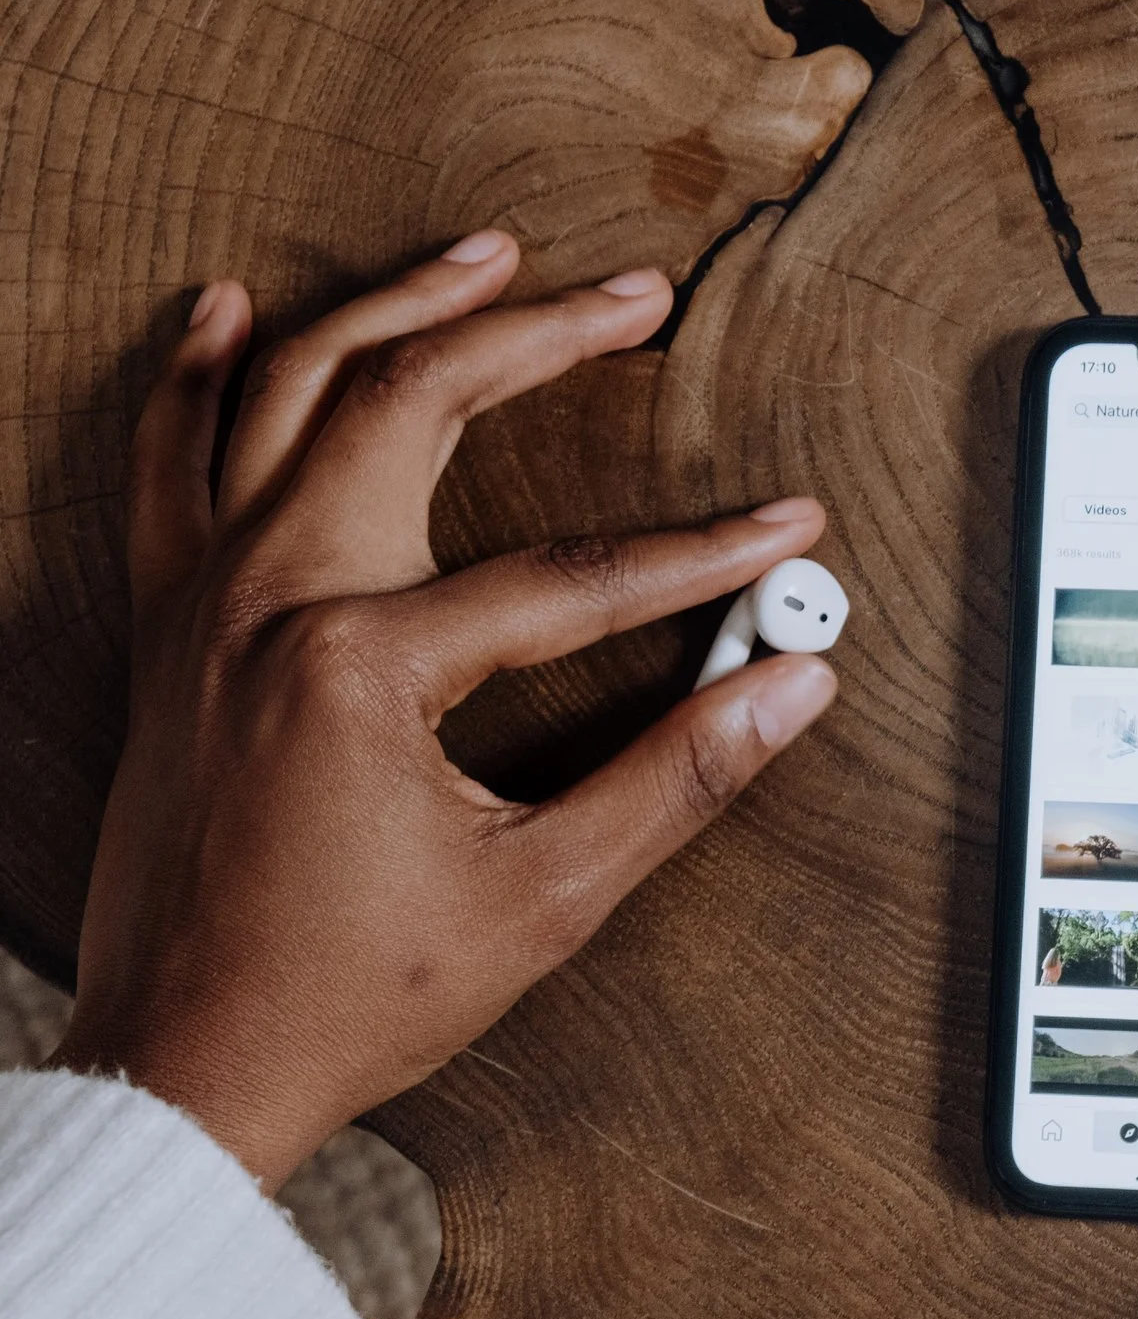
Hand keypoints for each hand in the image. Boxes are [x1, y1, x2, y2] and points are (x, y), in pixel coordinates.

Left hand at [47, 231, 838, 1187]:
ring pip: (283, 392)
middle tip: (634, 298)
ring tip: (482, 255)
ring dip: (389, 307)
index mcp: (361, 666)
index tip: (788, 533)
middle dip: (537, 335)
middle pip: (410, 405)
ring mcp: (203, 604)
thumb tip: (789, 689)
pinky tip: (230, 312)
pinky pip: (168, 460)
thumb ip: (677, 778)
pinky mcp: (168, 629)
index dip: (703, 551)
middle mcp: (269, 603)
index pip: (574, 575)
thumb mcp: (543, 898)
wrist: (185, 1063)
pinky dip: (197, 375)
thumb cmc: (347, 996)